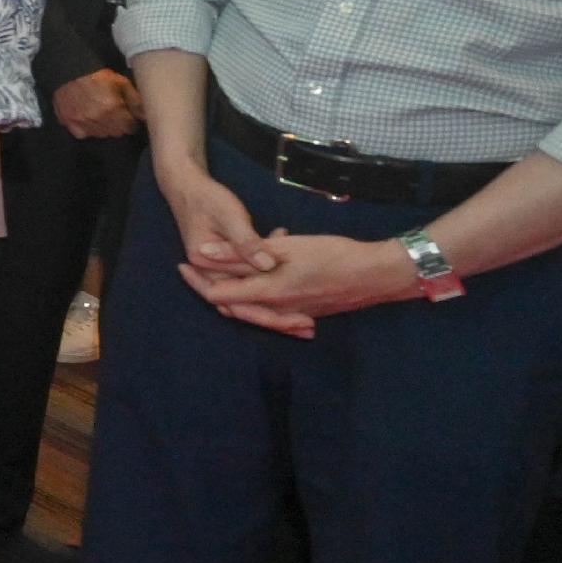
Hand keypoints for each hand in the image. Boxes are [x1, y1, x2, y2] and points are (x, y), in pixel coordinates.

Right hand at [52, 69, 141, 142]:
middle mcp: (98, 118)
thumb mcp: (121, 82)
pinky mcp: (70, 123)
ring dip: (105, 128)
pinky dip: (88, 129)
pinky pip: (84, 134)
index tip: (128, 115)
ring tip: (103, 115)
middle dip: (119, 125)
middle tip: (116, 114)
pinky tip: (89, 120)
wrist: (70, 71)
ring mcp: (83, 122)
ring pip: (102, 134)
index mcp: (113, 107)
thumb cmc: (99, 76)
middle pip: (117, 132)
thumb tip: (147, 116)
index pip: (130, 127)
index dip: (130, 120)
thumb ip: (135, 100)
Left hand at [177, 230, 415, 339]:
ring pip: (252, 305)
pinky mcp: (306, 312)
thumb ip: (242, 253)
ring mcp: (292, 314)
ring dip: (238, 286)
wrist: (378, 275)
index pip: (218, 295)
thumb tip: (203, 254)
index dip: (198, 280)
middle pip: (231, 304)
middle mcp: (276, 310)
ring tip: (228, 263)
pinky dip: (261, 289)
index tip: (184, 263)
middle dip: (210, 285)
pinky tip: (268, 268)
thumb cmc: (334, 256)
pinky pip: (273, 306)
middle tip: (195, 265)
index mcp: (268, 293)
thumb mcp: (287, 248)